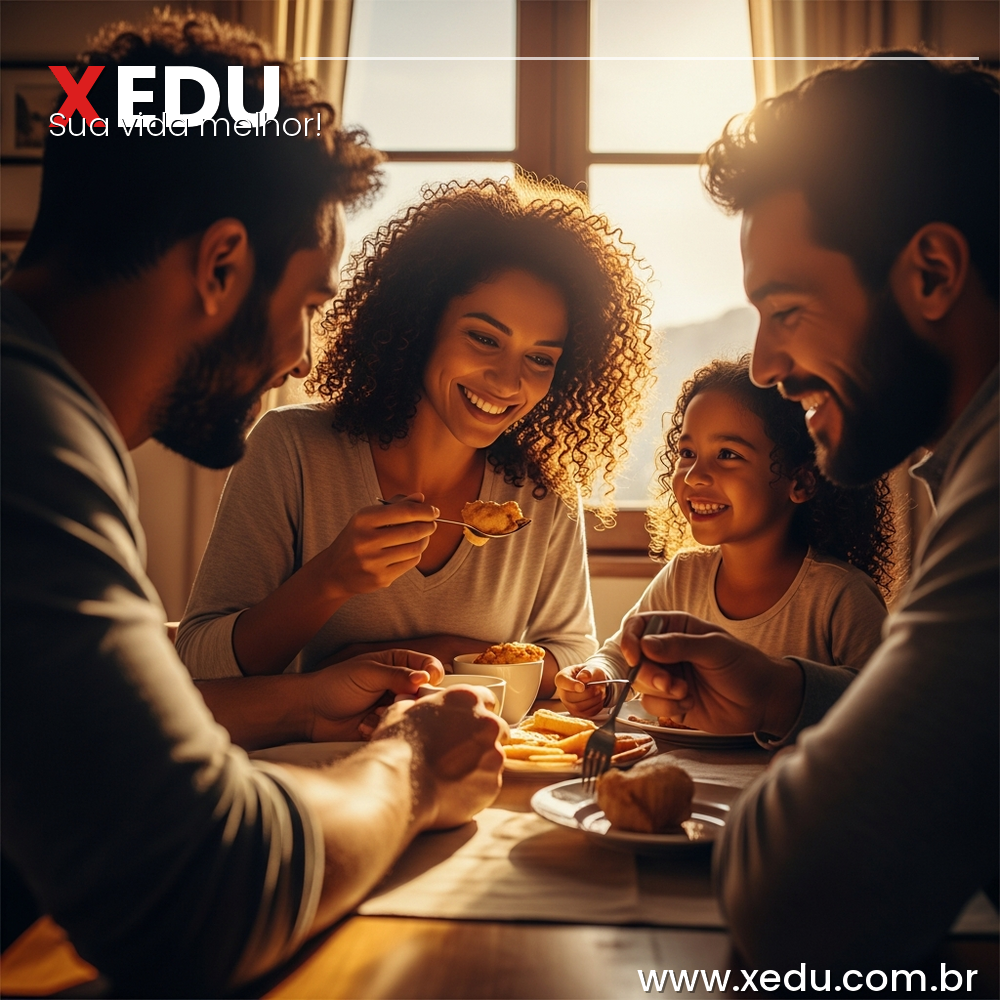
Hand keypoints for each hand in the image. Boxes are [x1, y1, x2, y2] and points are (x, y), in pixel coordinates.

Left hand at [305, 648, 445, 741]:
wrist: (311, 711)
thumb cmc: (336, 684)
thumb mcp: (368, 673)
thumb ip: (398, 675)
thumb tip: (424, 679)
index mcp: (396, 664)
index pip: (426, 666)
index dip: (431, 673)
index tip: (428, 681)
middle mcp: (397, 685)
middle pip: (423, 693)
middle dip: (411, 699)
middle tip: (398, 701)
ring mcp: (390, 706)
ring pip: (410, 713)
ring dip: (393, 714)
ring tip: (374, 713)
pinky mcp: (383, 725)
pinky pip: (395, 728)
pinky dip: (380, 727)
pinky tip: (363, 725)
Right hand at [318, 493, 437, 599]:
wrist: (334, 571)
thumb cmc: (357, 538)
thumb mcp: (369, 518)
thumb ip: (396, 506)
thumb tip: (421, 498)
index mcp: (363, 520)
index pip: (404, 511)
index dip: (425, 510)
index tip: (434, 510)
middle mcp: (366, 540)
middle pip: (413, 531)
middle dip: (428, 525)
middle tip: (432, 523)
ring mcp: (373, 562)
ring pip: (415, 548)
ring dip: (425, 540)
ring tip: (424, 536)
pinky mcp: (380, 578)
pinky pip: (410, 563)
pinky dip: (416, 554)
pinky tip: (412, 549)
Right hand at [373, 686, 504, 829]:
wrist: (400, 785)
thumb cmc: (397, 745)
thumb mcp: (401, 711)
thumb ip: (416, 706)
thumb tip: (409, 706)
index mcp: (467, 700)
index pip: (487, 699)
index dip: (477, 711)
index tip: (469, 722)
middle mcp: (487, 723)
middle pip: (497, 729)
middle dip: (482, 738)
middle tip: (459, 751)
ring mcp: (493, 755)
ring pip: (493, 757)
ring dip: (479, 763)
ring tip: (452, 775)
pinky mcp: (493, 783)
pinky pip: (488, 783)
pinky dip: (475, 786)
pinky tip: (453, 790)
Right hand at [554, 663, 609, 716]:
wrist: (592, 682)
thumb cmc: (588, 674)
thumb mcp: (590, 668)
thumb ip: (587, 672)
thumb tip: (584, 677)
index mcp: (562, 678)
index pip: (562, 682)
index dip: (572, 685)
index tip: (582, 686)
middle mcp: (562, 693)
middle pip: (570, 698)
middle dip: (588, 693)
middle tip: (598, 687)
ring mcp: (568, 704)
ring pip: (578, 708)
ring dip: (594, 700)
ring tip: (600, 692)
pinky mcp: (576, 712)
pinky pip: (586, 714)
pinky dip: (596, 706)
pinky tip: (598, 699)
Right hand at [621, 611, 803, 736]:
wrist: (764, 701)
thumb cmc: (745, 665)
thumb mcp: (715, 648)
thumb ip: (680, 645)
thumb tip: (645, 644)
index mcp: (676, 628)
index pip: (639, 626)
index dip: (630, 639)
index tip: (633, 656)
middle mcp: (667, 651)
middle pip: (635, 659)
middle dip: (648, 674)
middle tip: (669, 683)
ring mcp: (668, 677)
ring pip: (640, 684)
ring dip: (660, 692)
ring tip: (685, 694)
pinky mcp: (670, 702)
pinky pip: (651, 705)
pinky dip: (667, 708)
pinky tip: (689, 704)